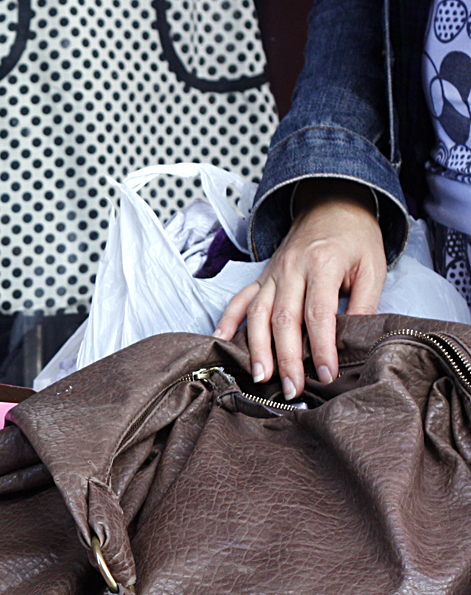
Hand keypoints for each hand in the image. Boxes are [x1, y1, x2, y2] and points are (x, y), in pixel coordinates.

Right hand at [213, 180, 384, 398]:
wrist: (332, 205)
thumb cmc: (356, 238)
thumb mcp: (373, 267)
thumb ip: (364, 303)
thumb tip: (355, 341)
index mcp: (322, 264)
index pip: (318, 314)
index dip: (321, 347)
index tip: (326, 374)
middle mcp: (291, 269)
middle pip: (283, 320)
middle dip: (286, 358)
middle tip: (291, 389)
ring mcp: (272, 274)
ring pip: (258, 314)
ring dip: (256, 348)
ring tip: (260, 376)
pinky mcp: (262, 278)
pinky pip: (240, 300)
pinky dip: (228, 321)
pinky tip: (222, 341)